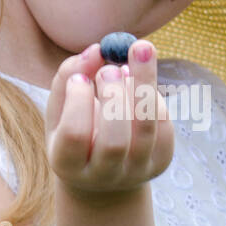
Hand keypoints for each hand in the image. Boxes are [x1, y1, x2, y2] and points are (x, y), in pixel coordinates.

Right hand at [45, 40, 174, 195]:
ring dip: (143, 84)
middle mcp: (103, 175)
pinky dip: (154, 96)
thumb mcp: (62, 107)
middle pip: (114, 141)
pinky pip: (163, 124)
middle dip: (114, 95)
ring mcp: (135, 172)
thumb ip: (70, 76)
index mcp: (68, 164)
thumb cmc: (76, 130)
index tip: (80, 78)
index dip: (78, 101)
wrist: (104, 171)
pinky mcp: (161, 161)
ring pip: (145, 130)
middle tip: (110, 67)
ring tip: (139, 51)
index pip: (75, 135)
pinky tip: (140, 82)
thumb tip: (97, 50)